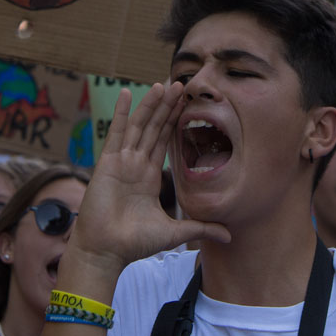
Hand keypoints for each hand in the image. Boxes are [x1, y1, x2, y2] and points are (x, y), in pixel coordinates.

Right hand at [64, 84, 230, 282]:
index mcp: (149, 177)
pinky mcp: (108, 163)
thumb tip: (229, 235)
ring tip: (163, 84)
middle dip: (167, 107)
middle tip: (180, 84)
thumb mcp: (174, 232)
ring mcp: (121, 162)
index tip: (186, 103)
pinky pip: (117, 133)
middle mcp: (136, 165)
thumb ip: (200, 228)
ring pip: (140, 126)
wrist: (106, 251)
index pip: (165, 142)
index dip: (175, 122)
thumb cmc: (134, 243)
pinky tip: (127, 93)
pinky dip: (121, 112)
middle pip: (154, 129)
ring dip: (151, 105)